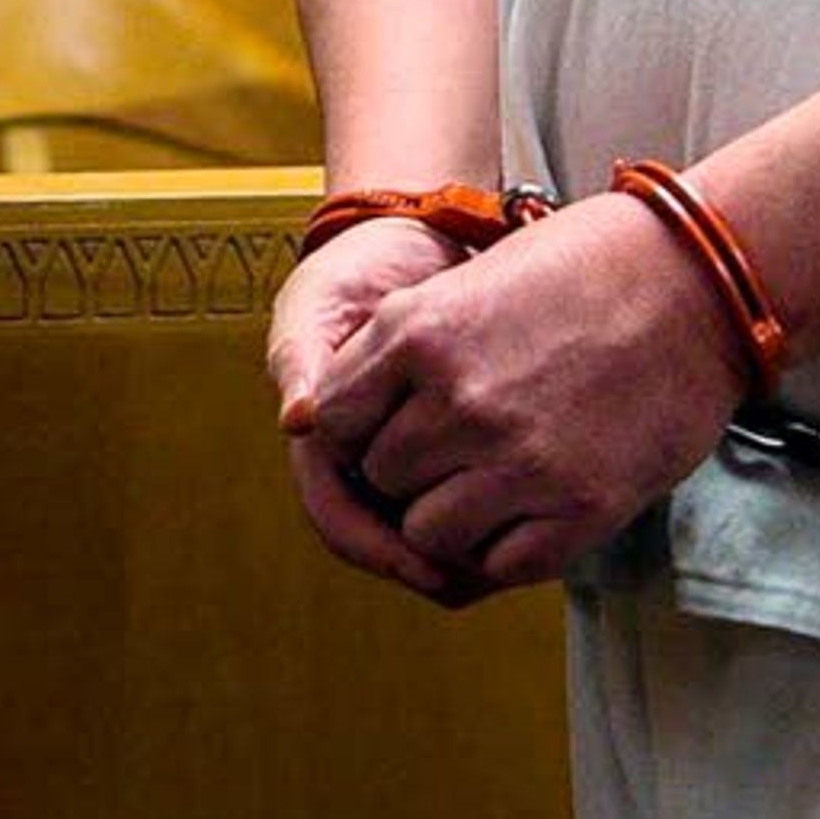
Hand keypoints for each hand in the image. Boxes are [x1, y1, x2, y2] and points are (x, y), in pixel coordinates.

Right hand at [268, 214, 484, 597]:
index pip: (342, 519)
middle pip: (388, 536)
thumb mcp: (319, 306)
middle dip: (428, 563)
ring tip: (504, 562)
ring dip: (460, 545)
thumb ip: (303, 358)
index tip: (427, 568)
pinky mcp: (449, 434)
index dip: (380, 550)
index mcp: (324, 440)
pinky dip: (486, 505)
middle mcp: (362, 456)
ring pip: (426, 521)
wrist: (411, 239)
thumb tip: (298, 419)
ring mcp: (406, 448)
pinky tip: (521, 516)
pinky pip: (462, 487)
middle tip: (480, 580)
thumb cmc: (352, 271)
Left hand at [291, 192, 752, 602]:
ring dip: (455, 515)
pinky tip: (535, 503)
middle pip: (381, 480)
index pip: (332, 419)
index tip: (395, 422)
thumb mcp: (485, 272)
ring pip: (428, 534)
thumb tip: (363, 411)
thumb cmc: (605, 260)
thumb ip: (415, 340)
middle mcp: (458, 402)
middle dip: (414, 468)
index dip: (360, 426)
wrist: (710, 278)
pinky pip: (497, 565)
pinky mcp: (577, 509)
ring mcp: (518, 461)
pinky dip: (505, 546)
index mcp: (423, 332)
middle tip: (464, 445)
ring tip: (502, 478)